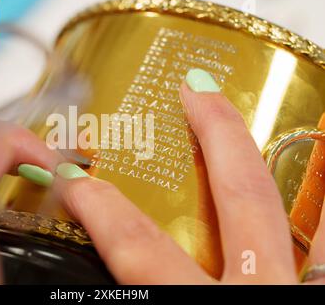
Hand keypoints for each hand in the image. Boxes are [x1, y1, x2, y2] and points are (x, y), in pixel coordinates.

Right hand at [50, 72, 324, 283]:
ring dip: (290, 165)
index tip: (73, 178)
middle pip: (239, 197)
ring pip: (312, 219)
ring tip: (276, 124)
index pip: (137, 245)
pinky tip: (314, 202)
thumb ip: (122, 296)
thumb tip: (79, 281)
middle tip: (196, 89)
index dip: (100, 206)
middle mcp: (259, 292)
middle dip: (216, 133)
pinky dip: (324, 221)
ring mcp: (300, 295)